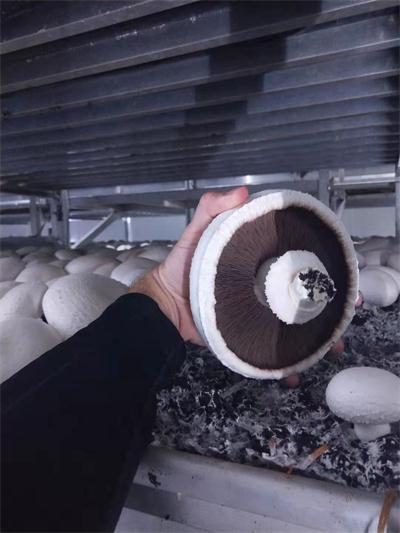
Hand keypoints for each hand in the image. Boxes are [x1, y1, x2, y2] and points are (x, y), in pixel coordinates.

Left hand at [131, 187, 360, 387]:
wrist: (165, 306)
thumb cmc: (181, 266)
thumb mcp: (196, 234)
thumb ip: (211, 210)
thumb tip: (242, 192)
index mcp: (260, 262)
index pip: (297, 264)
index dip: (322, 271)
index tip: (341, 278)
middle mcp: (264, 288)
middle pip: (303, 299)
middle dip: (328, 309)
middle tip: (343, 317)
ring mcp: (258, 313)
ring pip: (294, 326)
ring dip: (315, 339)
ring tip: (329, 348)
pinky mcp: (249, 334)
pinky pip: (272, 348)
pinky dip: (285, 363)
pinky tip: (293, 374)